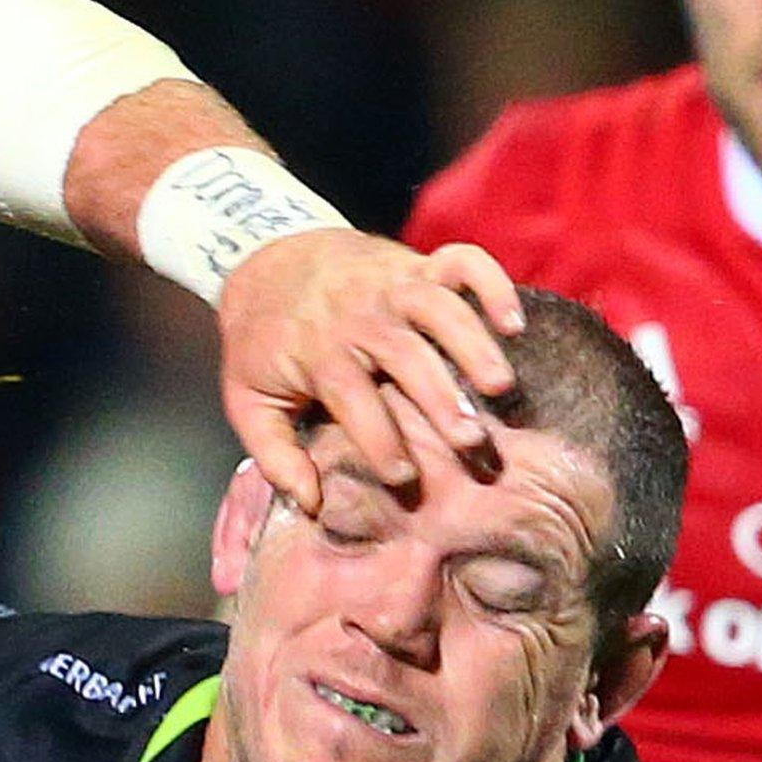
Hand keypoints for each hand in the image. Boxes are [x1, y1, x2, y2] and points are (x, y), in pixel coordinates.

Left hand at [218, 231, 521, 513]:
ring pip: (440, 310)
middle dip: (441, 401)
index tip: (404, 477)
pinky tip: (513, 322)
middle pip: (406, 358)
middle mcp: (360, 317)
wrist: (267, 258)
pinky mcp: (417, 264)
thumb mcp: (248, 400)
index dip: (380, 441)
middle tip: (472, 443)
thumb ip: (274, 455)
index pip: (355, 401)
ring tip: (501, 387)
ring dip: (473, 346)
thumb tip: (309, 502)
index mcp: (319, 354)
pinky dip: (492, 282)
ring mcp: (392, 286)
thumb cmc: (264, 342)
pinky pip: (462, 262)